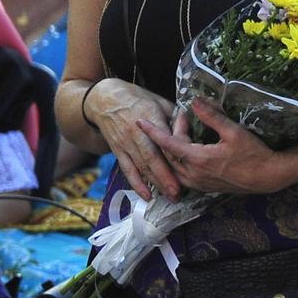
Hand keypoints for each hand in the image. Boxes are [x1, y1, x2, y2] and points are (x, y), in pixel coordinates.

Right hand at [87, 78, 181, 201]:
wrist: (105, 100)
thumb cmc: (139, 100)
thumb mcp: (161, 102)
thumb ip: (176, 118)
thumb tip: (191, 132)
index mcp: (150, 117)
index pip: (165, 138)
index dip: (176, 154)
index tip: (189, 166)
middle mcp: (136, 133)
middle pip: (152, 157)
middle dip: (165, 176)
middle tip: (179, 192)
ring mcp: (125, 144)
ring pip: (141, 166)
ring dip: (155, 183)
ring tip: (169, 197)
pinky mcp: (117, 151)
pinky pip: (127, 170)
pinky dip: (137, 184)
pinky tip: (146, 195)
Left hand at [137, 98, 290, 195]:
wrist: (267, 176)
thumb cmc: (253, 153)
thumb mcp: (234, 132)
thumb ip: (212, 116)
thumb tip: (195, 101)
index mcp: (197, 158)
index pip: (167, 143)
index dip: (152, 131)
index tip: (139, 122)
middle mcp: (192, 174)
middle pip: (170, 154)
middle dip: (171, 134)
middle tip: (182, 118)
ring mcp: (197, 183)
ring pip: (174, 166)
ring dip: (173, 150)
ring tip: (181, 133)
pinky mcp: (203, 188)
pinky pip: (181, 175)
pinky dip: (179, 161)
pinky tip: (187, 152)